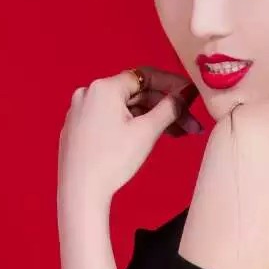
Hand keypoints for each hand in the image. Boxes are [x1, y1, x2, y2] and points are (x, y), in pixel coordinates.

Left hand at [58, 66, 202, 209]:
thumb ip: (169, 109)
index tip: (191, 95)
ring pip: (123, 108)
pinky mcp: (77, 129)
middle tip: (190, 125)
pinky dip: (130, 125)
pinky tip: (146, 139)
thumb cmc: (113, 160)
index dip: (172, 85)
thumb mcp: (146, 132)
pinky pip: (109, 119)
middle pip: (135, 94)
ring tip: (175, 135)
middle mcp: (88, 92)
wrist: (80, 191)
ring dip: (150, 118)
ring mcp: (80, 111)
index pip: (145, 76)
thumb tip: (185, 94)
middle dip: (164, 108)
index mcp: (104, 87)